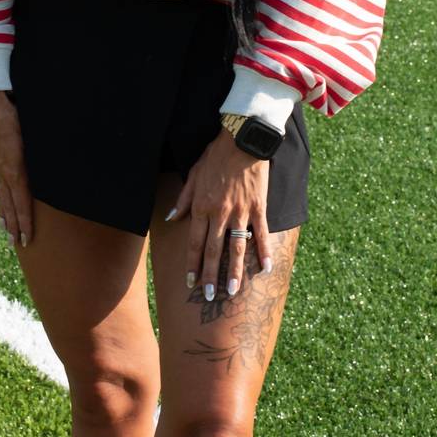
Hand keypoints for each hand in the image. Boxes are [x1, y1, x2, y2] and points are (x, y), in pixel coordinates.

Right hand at [0, 90, 32, 246]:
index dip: (25, 220)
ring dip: (5, 218)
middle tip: (19, 245)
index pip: (22, 200)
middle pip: (10, 204)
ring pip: (0, 198)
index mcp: (16, 165)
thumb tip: (61, 160)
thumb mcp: (34, 130)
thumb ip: (45, 148)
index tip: (29, 237)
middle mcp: (3, 170)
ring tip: (8, 235)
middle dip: (15, 226)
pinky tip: (0, 209)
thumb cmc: (13, 110)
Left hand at [165, 128, 274, 298]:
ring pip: (236, 248)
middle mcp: (220, 213)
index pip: (195, 242)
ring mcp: (241, 212)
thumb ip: (183, 200)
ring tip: (233, 292)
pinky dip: (264, 251)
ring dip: (234, 272)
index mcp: (202, 207)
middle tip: (209, 297)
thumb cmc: (216, 156)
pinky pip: (262, 234)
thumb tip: (171, 218)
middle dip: (210, 275)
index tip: (190, 282)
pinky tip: (266, 269)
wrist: (242, 139)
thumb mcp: (193, 175)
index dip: (193, 264)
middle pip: (213, 251)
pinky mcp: (258, 207)